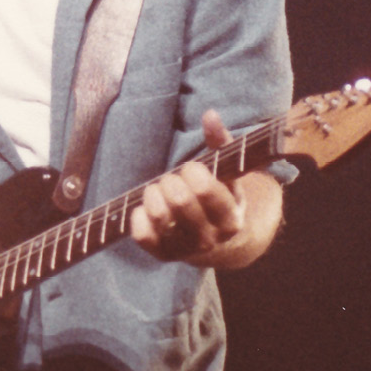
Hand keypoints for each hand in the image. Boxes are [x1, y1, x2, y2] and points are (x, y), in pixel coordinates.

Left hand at [131, 109, 246, 266]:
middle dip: (171, 180)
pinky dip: (139, 215)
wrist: (216, 237)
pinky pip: (142, 234)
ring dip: (153, 193)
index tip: (192, 168)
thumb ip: (220, 143)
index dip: (191, 171)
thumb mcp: (227, 172)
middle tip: (173, 178)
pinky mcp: (163, 255)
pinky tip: (147, 207)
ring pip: (159, 216)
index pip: (203, 189)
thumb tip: (210, 115)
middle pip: (179, 200)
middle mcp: (211, 238)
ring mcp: (186, 250)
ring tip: (158, 188)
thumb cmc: (219, 194)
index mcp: (231, 217)